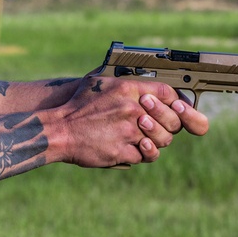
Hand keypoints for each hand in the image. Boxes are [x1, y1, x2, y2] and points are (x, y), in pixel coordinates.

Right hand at [49, 75, 208, 166]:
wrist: (59, 131)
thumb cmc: (77, 106)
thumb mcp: (99, 82)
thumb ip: (124, 81)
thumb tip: (144, 82)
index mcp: (130, 90)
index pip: (169, 93)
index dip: (178, 102)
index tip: (178, 107)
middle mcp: (133, 110)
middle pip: (172, 120)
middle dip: (171, 123)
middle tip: (161, 125)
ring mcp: (129, 133)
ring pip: (161, 140)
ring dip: (156, 141)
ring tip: (145, 139)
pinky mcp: (123, 152)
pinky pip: (145, 156)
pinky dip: (142, 154)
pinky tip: (135, 149)